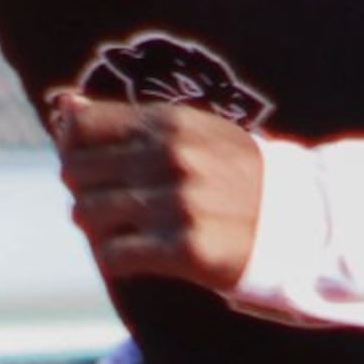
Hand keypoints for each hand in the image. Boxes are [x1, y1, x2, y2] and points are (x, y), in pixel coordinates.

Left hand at [53, 94, 263, 294]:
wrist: (299, 220)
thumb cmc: (233, 174)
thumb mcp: (188, 131)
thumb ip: (126, 121)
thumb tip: (64, 106)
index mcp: (169, 123)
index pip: (82, 127)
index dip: (76, 148)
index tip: (95, 165)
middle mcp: (171, 158)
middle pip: (75, 172)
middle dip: (84, 189)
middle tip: (111, 202)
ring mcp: (177, 204)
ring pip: (87, 214)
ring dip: (97, 227)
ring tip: (125, 230)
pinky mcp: (184, 249)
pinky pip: (112, 255)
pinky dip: (114, 258)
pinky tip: (136, 255)